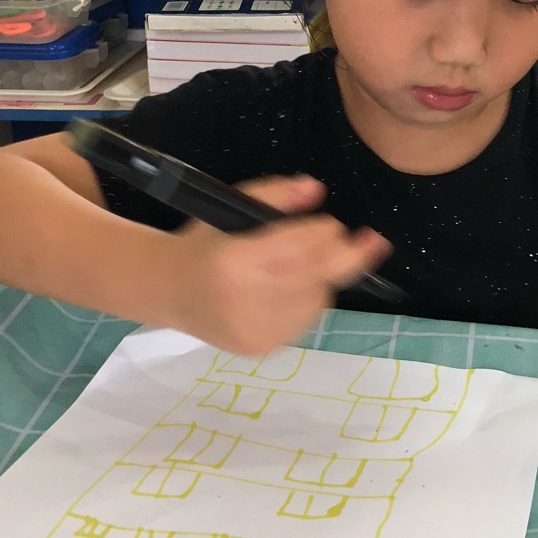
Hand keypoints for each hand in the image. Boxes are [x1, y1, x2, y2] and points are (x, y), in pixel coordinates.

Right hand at [158, 175, 390, 355]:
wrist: (170, 292)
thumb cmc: (206, 244)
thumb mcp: (232, 207)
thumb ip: (275, 194)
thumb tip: (315, 190)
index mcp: (234, 260)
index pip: (300, 244)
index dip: (326, 231)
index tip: (334, 223)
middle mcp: (244, 300)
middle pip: (317, 274)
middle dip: (344, 254)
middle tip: (368, 241)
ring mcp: (254, 329)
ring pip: (318, 300)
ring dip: (326, 278)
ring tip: (313, 264)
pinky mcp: (261, 348)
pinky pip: (305, 321)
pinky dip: (310, 301)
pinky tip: (298, 288)